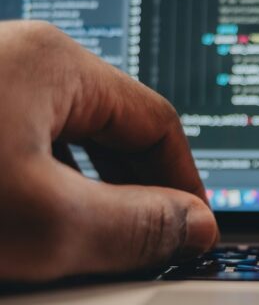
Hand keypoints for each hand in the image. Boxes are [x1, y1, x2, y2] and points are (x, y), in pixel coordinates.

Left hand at [0, 21, 217, 281]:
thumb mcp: (42, 221)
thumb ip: (134, 226)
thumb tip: (194, 226)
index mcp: (52, 62)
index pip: (157, 123)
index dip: (185, 182)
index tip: (193, 228)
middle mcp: (17, 60)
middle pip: (112, 130)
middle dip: (136, 190)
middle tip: (150, 244)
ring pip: (62, 145)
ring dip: (85, 195)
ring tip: (90, 243)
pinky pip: (18, 149)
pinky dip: (38, 189)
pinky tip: (27, 222)